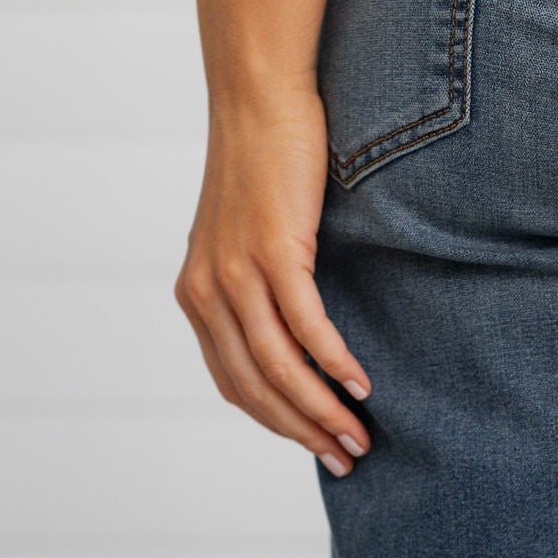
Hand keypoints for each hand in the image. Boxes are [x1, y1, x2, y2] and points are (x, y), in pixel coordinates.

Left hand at [176, 89, 371, 473]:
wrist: (257, 99)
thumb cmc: (263, 163)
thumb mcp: (246, 235)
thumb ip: (256, 284)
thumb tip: (297, 332)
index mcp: (196, 295)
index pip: (234, 382)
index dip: (276, 422)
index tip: (316, 444)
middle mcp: (206, 292)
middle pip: (255, 387)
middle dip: (302, 431)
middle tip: (347, 458)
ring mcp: (236, 272)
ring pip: (278, 367)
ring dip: (321, 410)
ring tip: (358, 436)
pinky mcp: (273, 250)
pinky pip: (306, 325)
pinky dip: (333, 362)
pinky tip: (361, 385)